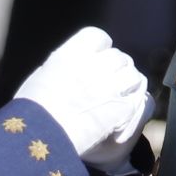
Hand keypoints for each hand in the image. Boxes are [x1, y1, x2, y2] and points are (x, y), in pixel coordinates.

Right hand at [14, 28, 150, 160]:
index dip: (99, 48)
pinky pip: (141, 99)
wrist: (43, 138)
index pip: (97, 37)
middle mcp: (95, 66)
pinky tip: (124, 112)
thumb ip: (63, 66)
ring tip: (119, 96)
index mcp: (72, 54)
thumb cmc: (33, 111)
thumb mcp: (42, 76)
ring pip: (133, 76)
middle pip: (118, 57)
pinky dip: (135, 104)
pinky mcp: (123, 108)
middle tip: (108, 83)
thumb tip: (75, 66)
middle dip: (115, 68)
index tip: (95, 59)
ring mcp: (111, 87)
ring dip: (128, 85)